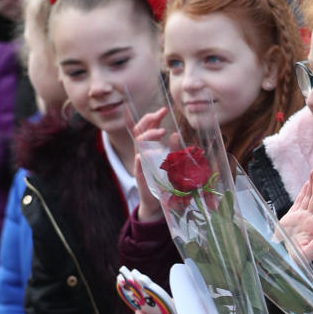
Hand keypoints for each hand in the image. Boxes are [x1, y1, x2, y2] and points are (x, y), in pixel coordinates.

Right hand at [131, 107, 168, 221]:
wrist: (156, 203)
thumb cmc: (165, 181)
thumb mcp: (171, 162)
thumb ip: (172, 149)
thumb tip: (174, 133)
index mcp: (149, 148)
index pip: (146, 128)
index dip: (152, 117)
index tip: (163, 109)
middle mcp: (142, 154)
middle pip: (139, 132)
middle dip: (148, 121)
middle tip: (160, 116)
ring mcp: (140, 166)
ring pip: (138, 146)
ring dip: (148, 137)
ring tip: (160, 132)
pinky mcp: (141, 178)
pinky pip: (138, 168)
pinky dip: (139, 161)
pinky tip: (141, 156)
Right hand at [278, 165, 312, 260]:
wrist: (282, 261)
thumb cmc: (296, 261)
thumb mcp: (306, 255)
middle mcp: (312, 220)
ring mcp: (303, 217)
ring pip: (310, 198)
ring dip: (312, 184)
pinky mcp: (293, 217)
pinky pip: (300, 201)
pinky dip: (304, 192)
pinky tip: (308, 183)